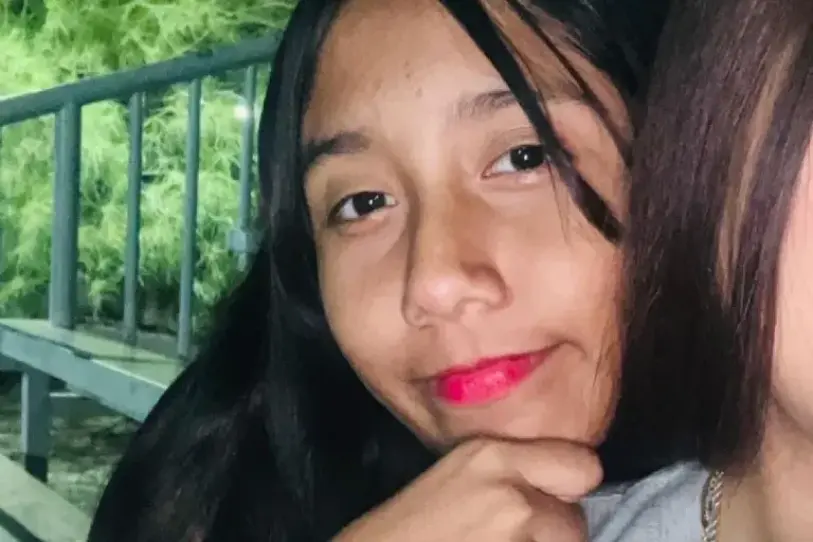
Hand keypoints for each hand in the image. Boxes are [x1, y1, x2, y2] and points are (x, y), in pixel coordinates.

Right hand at [333, 437, 599, 541]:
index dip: (570, 490)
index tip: (553, 504)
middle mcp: (510, 486)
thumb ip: (508, 473)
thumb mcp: (458, 478)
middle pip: (575, 520)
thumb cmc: (405, 531)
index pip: (581, 466)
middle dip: (555, 535)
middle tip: (517, 538)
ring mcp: (515, 530)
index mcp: (490, 454)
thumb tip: (550, 489)